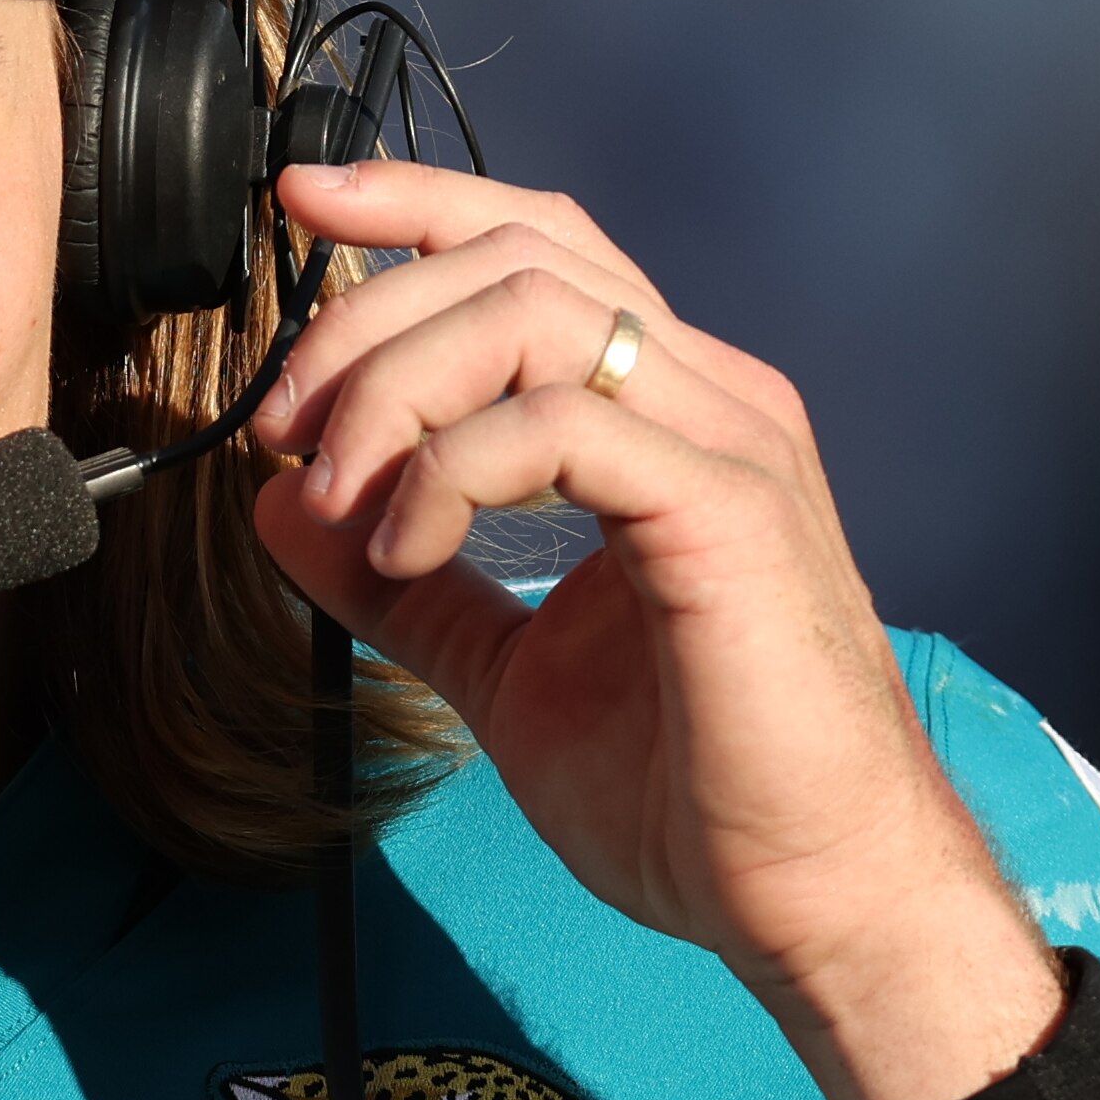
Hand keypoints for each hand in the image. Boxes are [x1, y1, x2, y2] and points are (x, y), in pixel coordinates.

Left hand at [248, 160, 1057, 1099]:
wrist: (817, 900)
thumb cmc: (694, 795)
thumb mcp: (504, 671)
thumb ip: (402, 583)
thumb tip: (283, 506)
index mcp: (666, 416)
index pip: (537, 245)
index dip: (412, 200)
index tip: (300, 203)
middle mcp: (708, 400)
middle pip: (515, 257)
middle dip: (364, 320)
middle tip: (286, 431)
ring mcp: (728, 445)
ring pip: (533, 314)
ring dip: (395, 388)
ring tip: (340, 493)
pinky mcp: (729, 515)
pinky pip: (562, 425)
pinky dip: (451, 468)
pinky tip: (410, 549)